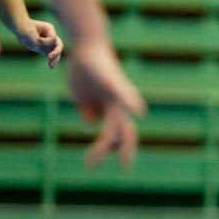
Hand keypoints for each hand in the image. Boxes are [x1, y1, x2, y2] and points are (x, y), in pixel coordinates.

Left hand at [14, 18, 62, 67]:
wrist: (20, 28)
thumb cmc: (24, 27)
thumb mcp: (28, 32)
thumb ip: (34, 39)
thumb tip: (39, 47)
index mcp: (49, 29)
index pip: (53, 38)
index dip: (46, 41)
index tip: (38, 40)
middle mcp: (51, 36)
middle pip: (58, 45)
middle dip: (55, 52)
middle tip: (49, 57)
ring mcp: (49, 43)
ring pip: (56, 52)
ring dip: (55, 59)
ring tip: (51, 66)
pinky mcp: (45, 49)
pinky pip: (51, 56)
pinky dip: (52, 61)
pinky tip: (51, 66)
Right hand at [66, 41, 145, 168]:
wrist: (86, 48)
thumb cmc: (86, 72)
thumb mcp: (81, 97)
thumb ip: (87, 110)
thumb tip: (90, 123)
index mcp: (110, 110)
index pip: (116, 135)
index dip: (112, 150)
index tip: (95, 167)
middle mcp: (118, 104)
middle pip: (124, 131)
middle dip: (125, 150)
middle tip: (127, 170)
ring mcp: (117, 94)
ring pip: (119, 119)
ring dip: (113, 136)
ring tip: (108, 147)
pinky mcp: (113, 82)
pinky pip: (122, 93)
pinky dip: (130, 102)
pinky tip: (137, 111)